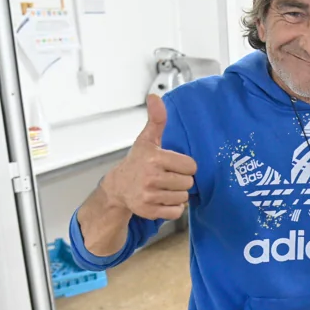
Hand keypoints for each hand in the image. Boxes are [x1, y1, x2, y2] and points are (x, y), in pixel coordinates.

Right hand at [102, 94, 197, 219]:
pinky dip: (173, 207)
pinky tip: (162, 199)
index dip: (185, 165)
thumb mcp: (147, 139)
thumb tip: (154, 97)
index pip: (191, 165)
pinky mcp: (149, 211)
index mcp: (155, 158)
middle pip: (188, 182)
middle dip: (181, 180)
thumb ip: (156, 119)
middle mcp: (151, 177)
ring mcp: (149, 196)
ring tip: (163, 187)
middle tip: (167, 176)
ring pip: (183, 197)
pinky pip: (176, 212)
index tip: (173, 164)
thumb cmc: (138, 161)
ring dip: (177, 193)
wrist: (118, 186)